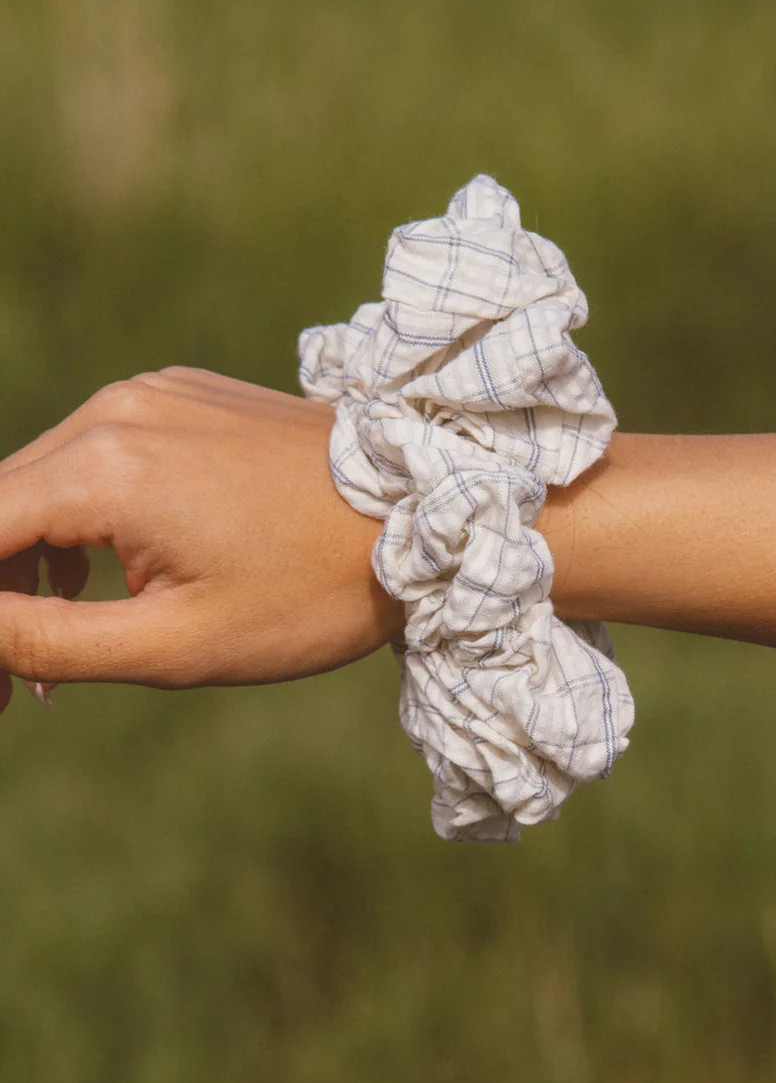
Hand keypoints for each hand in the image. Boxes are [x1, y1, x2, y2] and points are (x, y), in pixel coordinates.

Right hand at [0, 368, 402, 711]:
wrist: (427, 518)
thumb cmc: (312, 593)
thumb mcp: (176, 644)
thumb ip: (49, 640)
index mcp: (103, 468)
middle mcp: (115, 411)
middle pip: (0, 501)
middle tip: (12, 689)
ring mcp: (152, 393)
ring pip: (42, 477)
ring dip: (26, 558)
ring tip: (46, 653)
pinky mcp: (184, 395)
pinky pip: (96, 452)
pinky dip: (78, 515)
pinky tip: (93, 579)